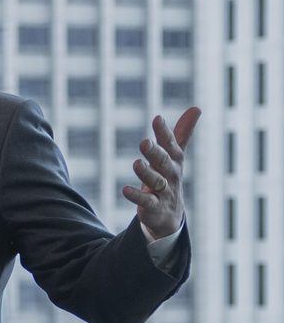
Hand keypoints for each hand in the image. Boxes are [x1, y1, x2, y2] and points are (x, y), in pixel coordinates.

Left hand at [124, 107, 199, 239]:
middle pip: (163, 162)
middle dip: (155, 152)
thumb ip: (181, 133)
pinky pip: (145, 201)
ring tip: (136, 163)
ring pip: (156, 181)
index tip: (157, 118)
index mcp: (174, 160)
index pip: (171, 144)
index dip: (164, 132)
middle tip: (145, 142)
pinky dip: (136, 196)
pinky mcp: (153, 207)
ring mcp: (163, 191)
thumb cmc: (169, 177)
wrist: (169, 214)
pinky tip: (125, 190)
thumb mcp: (176, 156)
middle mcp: (170, 174)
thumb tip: (197, 107)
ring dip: (146, 173)